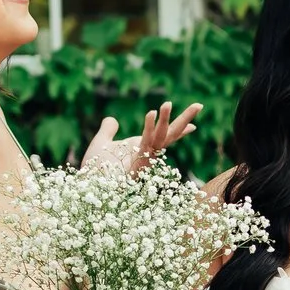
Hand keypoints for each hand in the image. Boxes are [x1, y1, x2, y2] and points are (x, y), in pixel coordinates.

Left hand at [80, 102, 203, 172]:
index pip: (165, 136)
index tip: (194, 125)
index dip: (179, 130)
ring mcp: (144, 158)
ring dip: (166, 120)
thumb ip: (108, 129)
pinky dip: (149, 128)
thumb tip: (112, 119)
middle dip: (185, 119)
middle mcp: (147, 153)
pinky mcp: (137, 161)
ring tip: (167, 102)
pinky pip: (147, 142)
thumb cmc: (94, 170)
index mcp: (142, 147)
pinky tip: (151, 112)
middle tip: (200, 104)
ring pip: (162, 137)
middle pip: (171, 134)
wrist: (88, 186)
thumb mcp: (102, 143)